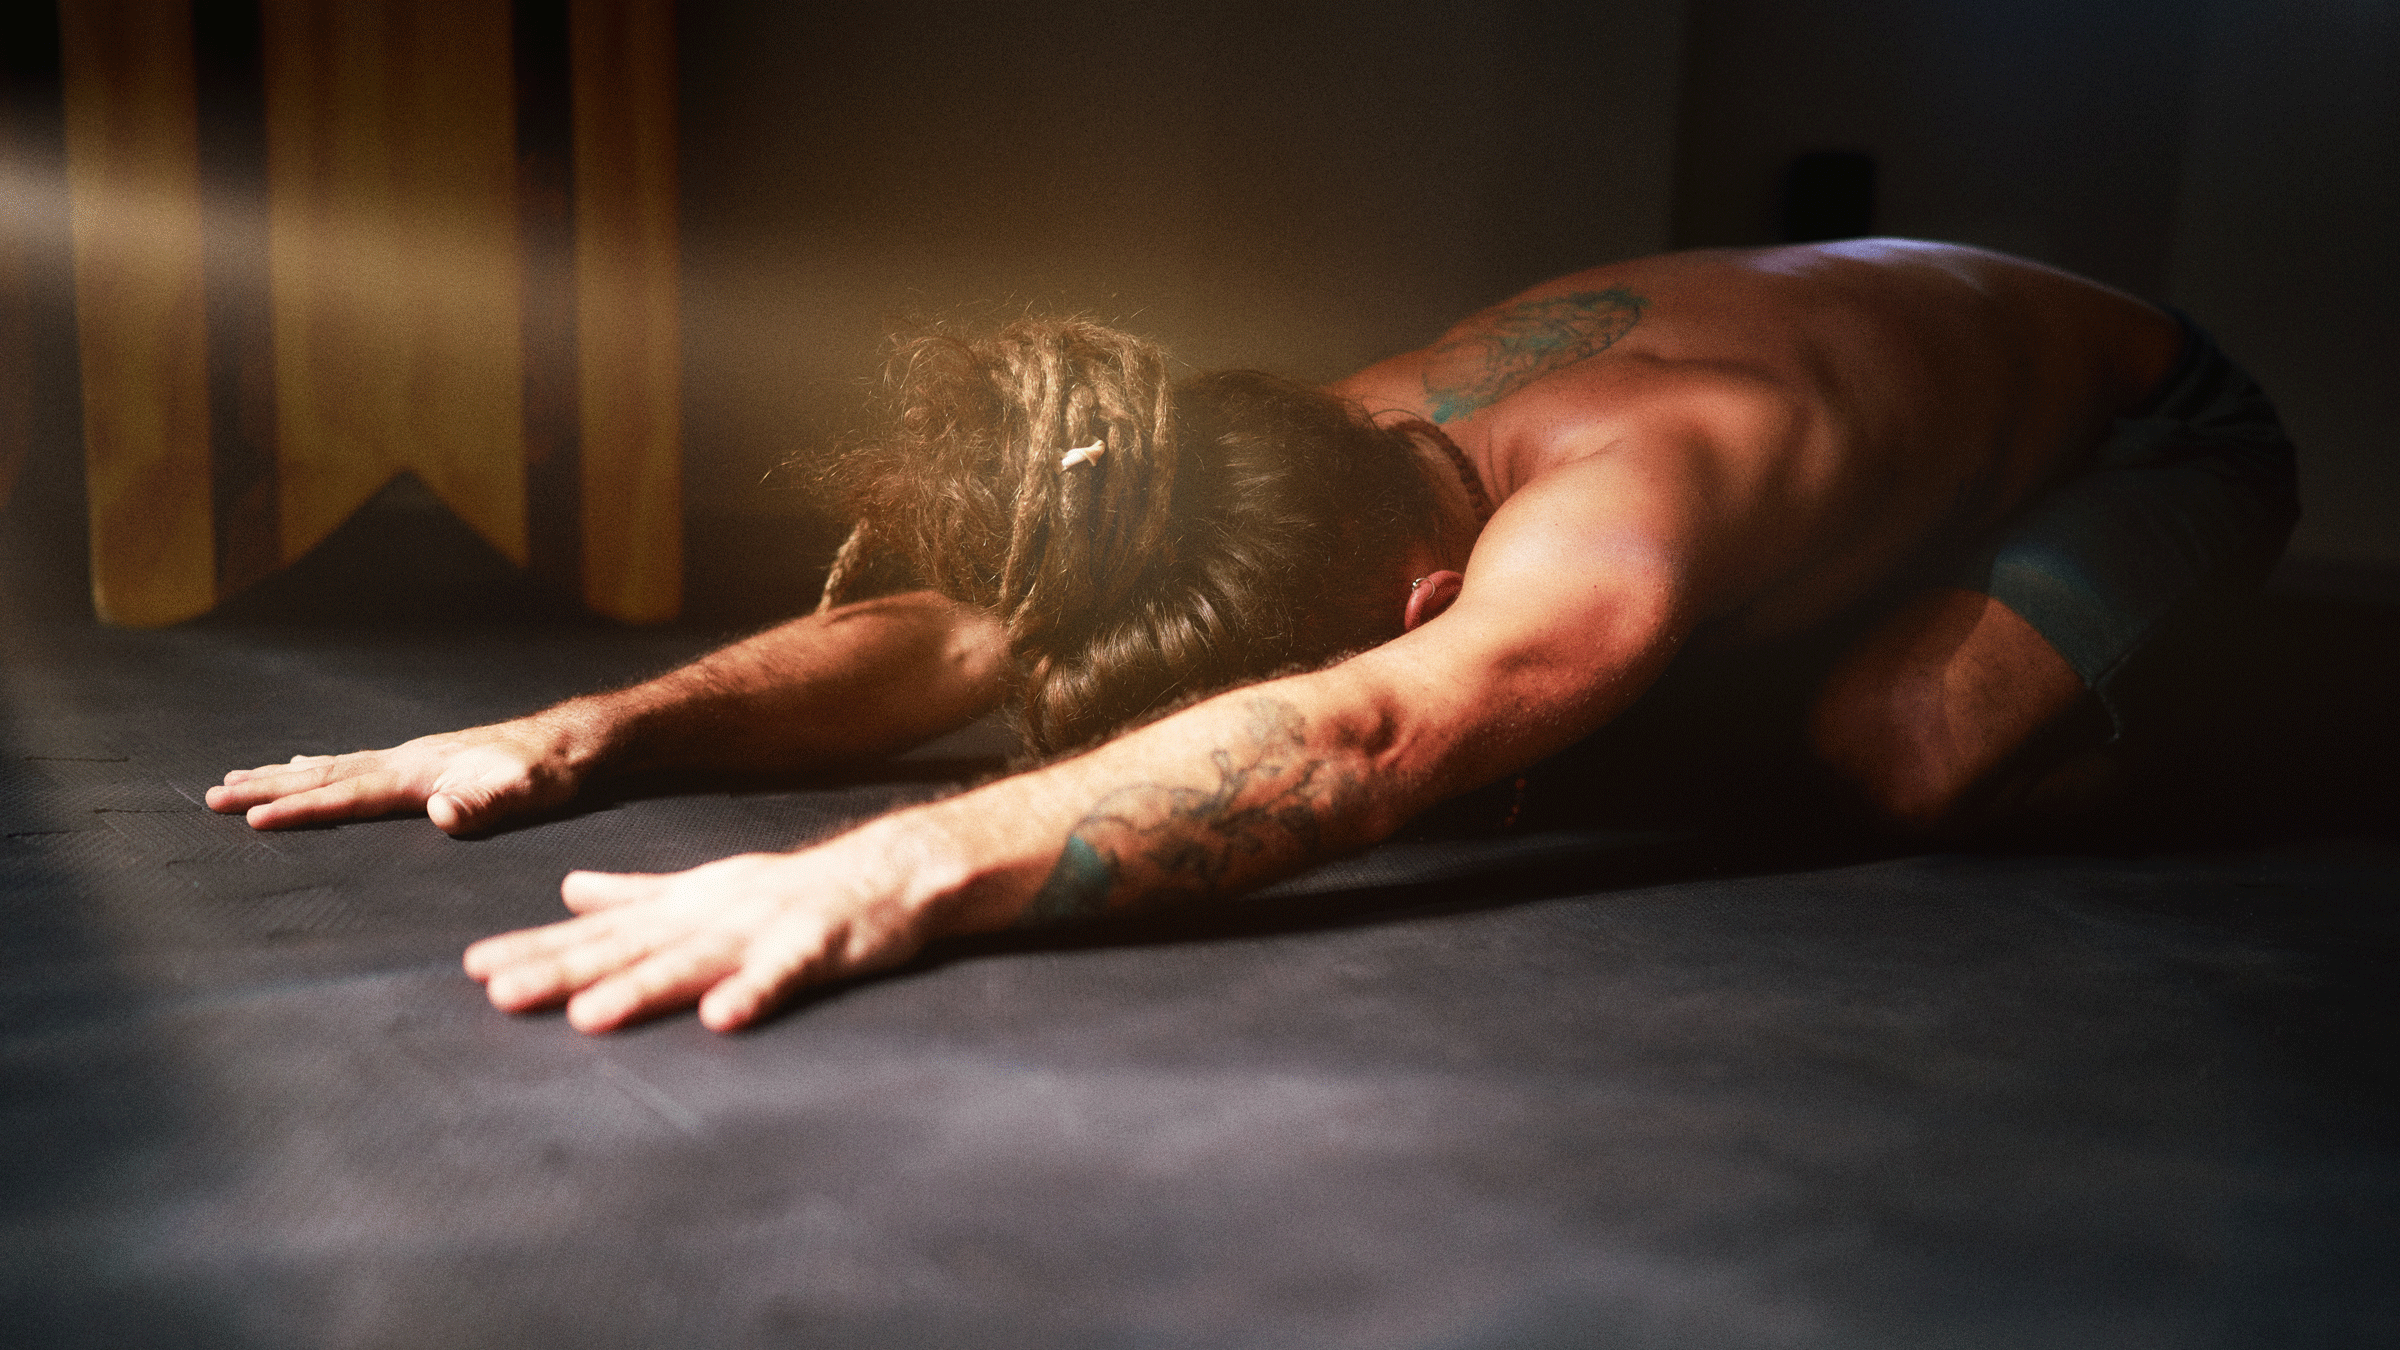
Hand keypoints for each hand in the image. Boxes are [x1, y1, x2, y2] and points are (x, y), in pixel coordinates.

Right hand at [205, 717, 590, 833]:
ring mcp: (410, 758)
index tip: (252, 820)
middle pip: (323, 776)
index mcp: (417, 773)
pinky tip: (307, 765)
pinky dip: (320, 767)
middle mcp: (404, 761)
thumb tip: (439, 811)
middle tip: (212, 796)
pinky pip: (354, 764)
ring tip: (237, 778)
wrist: (569, 742)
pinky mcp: (421, 761)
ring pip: (332, 767)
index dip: (300, 809)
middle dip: (266, 789)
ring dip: (283, 775)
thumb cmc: (549, 772)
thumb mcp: (524, 792)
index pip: (347, 795)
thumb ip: (482, 803)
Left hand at [462, 840, 935, 1032]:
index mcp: (682, 908)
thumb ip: (637, 894)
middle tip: (502, 993)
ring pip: (694, 962)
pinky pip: (782, 975)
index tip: (476, 970)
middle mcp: (711, 917)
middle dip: (565, 971)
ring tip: (590, 1016)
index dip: (540, 950)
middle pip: (630, 949)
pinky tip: (721, 1020)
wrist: (891, 871)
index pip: (600, 934)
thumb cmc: (792, 889)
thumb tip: (568, 890)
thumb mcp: (704, 888)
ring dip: (642, 988)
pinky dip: (753, 992)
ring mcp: (762, 930)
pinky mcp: (816, 947)